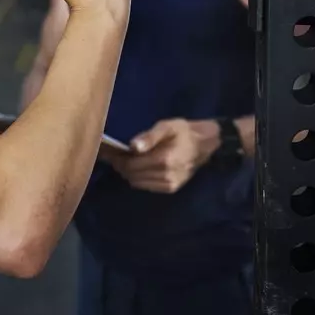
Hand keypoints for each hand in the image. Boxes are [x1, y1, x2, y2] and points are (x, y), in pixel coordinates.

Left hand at [102, 119, 219, 193]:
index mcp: (164, 160)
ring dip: (128, 173)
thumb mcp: (168, 126)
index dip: (117, 159)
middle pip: (131, 175)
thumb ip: (149, 136)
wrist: (206, 144)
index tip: (108, 152)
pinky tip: (138, 167)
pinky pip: (146, 186)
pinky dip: (138, 178)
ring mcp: (168, 184)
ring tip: (124, 160)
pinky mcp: (171, 188)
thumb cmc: (184, 131)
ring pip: (137, 183)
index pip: (131, 165)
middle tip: (113, 155)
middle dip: (120, 166)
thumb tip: (132, 146)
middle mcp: (165, 176)